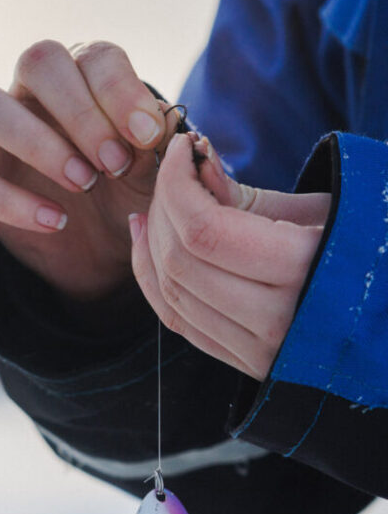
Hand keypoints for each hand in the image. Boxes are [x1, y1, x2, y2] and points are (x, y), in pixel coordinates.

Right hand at [0, 40, 183, 299]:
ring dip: (38, 143)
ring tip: (82, 184)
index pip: (92, 57)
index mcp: (82, 77)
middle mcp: (32, 93)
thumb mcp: (153, 172)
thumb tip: (161, 121)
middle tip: (113, 163)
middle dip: (80, 112)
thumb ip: (158, 144)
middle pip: (37, 62)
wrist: (99, 250)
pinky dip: (11, 201)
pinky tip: (55, 221)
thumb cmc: (126, 194)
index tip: (146, 138)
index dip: (119, 91)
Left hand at [128, 133, 329, 379]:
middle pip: (180, 261)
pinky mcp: (245, 364)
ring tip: (152, 206)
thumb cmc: (368, 248)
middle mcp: (275, 320)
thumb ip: (250, 197)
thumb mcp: (323, 212)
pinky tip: (148, 245)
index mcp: (303, 271)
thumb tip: (193, 161)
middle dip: (162, 208)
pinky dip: (153, 282)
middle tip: (168, 175)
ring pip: (171, 295)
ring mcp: (258, 351)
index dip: (177, 184)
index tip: (178, 149)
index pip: (205, 230)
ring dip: (150, 245)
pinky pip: (179, 322)